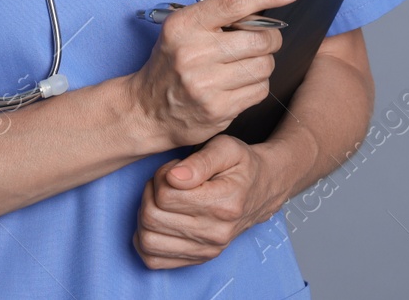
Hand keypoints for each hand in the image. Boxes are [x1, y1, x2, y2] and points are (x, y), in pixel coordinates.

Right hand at [128, 0, 299, 147]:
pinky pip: (260, 90)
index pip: (235, 3)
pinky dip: (257, 85)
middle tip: (259, 41)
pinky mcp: (218, 109)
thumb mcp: (185, 28)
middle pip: (260, 38)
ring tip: (243, 65)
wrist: (147, 110)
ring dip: (262, 63)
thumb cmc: (170, 64)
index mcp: (185, 26)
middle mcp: (194, 53)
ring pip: (264, 65)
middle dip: (269, 38)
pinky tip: (238, 84)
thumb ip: (221, 14)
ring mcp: (206, 84)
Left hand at [132, 134, 290, 269]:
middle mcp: (216, 232)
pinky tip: (158, 221)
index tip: (174, 170)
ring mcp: (208, 249)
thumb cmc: (242, 165)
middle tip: (165, 182)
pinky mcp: (200, 259)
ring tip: (161, 200)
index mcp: (224, 203)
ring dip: (145, 216)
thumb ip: (200, 160)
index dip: (161, 176)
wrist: (264, 188)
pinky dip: (146, 240)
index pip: (166, 196)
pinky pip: (154, 260)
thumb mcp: (227, 148)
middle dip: (150, 194)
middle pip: (153, 218)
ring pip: (149, 240)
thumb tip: (173, 177)